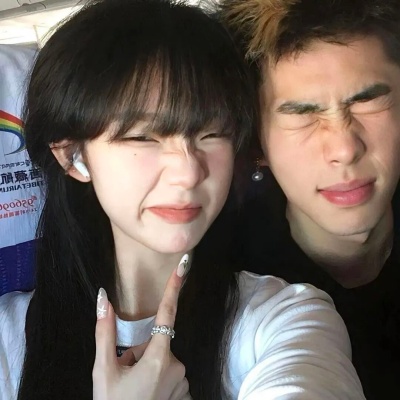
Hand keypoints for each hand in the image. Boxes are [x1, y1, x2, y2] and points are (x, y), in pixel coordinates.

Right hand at [93, 256, 190, 399]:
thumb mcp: (103, 371)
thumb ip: (104, 333)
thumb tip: (103, 299)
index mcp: (158, 358)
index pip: (167, 313)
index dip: (174, 287)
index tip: (185, 264)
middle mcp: (177, 366)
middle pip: (157, 346)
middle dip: (141, 354)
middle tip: (124, 375)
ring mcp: (184, 383)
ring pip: (163, 363)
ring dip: (148, 369)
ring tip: (134, 389)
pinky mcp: (186, 395)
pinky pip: (171, 378)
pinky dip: (158, 382)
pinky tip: (146, 395)